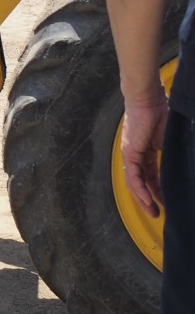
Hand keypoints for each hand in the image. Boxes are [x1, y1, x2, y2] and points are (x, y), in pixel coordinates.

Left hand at [120, 92, 168, 217]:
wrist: (149, 99)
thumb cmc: (161, 114)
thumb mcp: (170, 140)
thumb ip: (173, 154)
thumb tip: (184, 165)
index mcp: (145, 153)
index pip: (150, 177)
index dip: (157, 191)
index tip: (166, 204)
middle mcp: (135, 155)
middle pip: (140, 183)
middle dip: (148, 200)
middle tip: (157, 214)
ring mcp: (131, 154)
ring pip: (135, 182)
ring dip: (143, 199)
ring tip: (153, 212)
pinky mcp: (129, 152)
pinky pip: (134, 175)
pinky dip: (140, 188)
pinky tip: (147, 199)